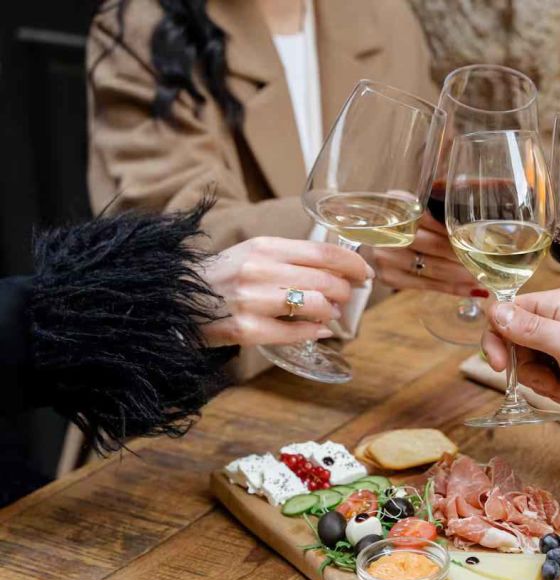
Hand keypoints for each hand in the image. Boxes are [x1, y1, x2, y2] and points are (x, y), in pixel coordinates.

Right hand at [201, 236, 373, 346]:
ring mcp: (252, 301)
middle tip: (345, 297)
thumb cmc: (222, 276)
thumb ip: (290, 257)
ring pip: (315, 306)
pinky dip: (313, 332)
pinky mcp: (245, 330)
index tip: (365, 273)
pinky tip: (318, 331)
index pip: (323, 252)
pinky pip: (295, 333)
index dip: (352, 264)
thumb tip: (336, 269)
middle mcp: (259, 270)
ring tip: (328, 313)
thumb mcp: (253, 253)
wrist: (174, 298)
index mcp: (264, 246)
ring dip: (330, 312)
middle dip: (344, 291)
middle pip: (325, 280)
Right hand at [370, 213, 481, 296]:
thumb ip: (437, 211)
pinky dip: (452, 288)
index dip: (459, 231)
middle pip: (437, 246)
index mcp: (399, 207)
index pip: (435, 220)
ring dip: (463, 274)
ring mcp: (388, 258)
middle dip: (466, 255)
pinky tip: (470, 290)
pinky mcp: (390, 278)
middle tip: (490, 260)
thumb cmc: (400, 223)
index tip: (483, 238)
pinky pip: (427, 285)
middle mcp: (391, 233)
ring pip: (434, 268)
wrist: (366, 241)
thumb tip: (475, 224)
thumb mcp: (414, 207)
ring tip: (485, 276)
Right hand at [482, 288, 559, 441]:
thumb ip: (532, 328)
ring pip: (530, 364)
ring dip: (544, 382)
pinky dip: (558, 390)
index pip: (508, 312)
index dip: (497, 339)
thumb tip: (494, 310)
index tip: (498, 366)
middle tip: (548, 379)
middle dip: (526, 368)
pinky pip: (548, 378)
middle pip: (515, 342)